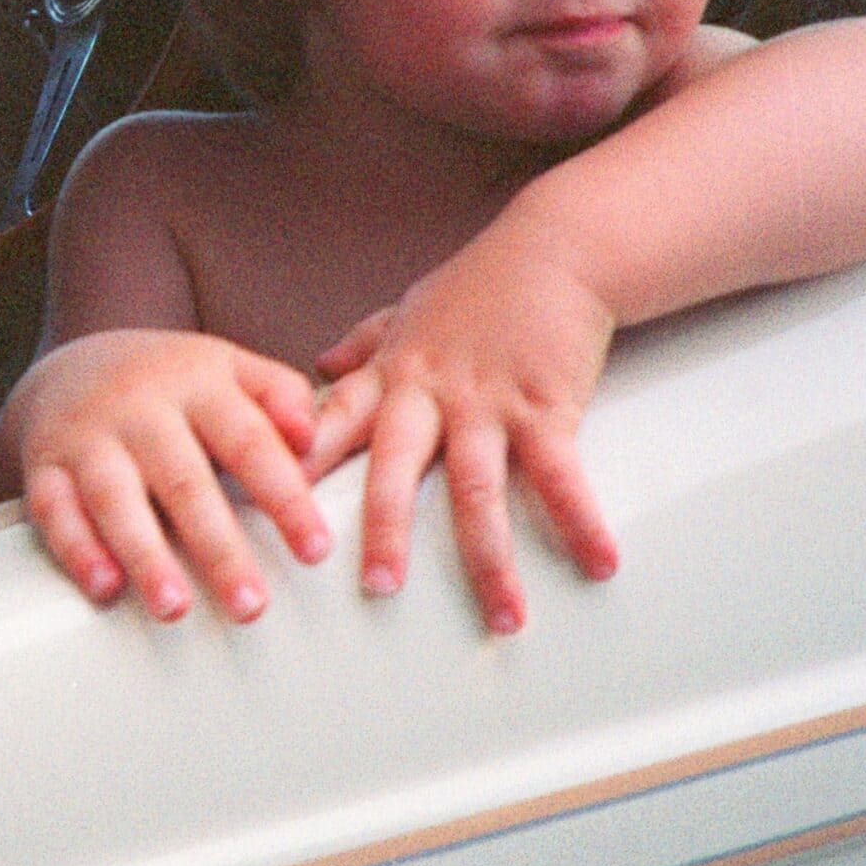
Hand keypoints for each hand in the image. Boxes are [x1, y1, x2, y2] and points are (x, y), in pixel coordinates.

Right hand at [6, 329, 331, 620]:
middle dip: (219, 548)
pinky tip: (104, 587)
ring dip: (145, 555)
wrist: (68, 367)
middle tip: (251, 605)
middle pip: (183, 480)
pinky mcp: (44, 466)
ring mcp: (88, 436)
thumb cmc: (168, 383)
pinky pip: (54, 509)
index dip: (285, 498)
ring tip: (175, 608)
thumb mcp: (226, 367)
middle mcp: (140, 408)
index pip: (249, 442)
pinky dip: (77, 549)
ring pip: (115, 498)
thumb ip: (278, 393)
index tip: (315, 550)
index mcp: (197, 380)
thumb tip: (312, 436)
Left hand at [304, 238, 619, 633]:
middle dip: (383, 529)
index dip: (296, 463)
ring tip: (502, 619)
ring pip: (477, 488)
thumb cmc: (481, 285)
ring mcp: (487, 402)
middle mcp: (429, 393)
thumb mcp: (408, 310)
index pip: (330, 423)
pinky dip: (581, 521)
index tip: (267, 508)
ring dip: (488, 559)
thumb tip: (315, 366)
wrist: (555, 247)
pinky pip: (561, 474)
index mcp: (391, 376)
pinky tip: (599, 565)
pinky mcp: (545, 405)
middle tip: (375, 588)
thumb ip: (362, 345)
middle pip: (395, 467)